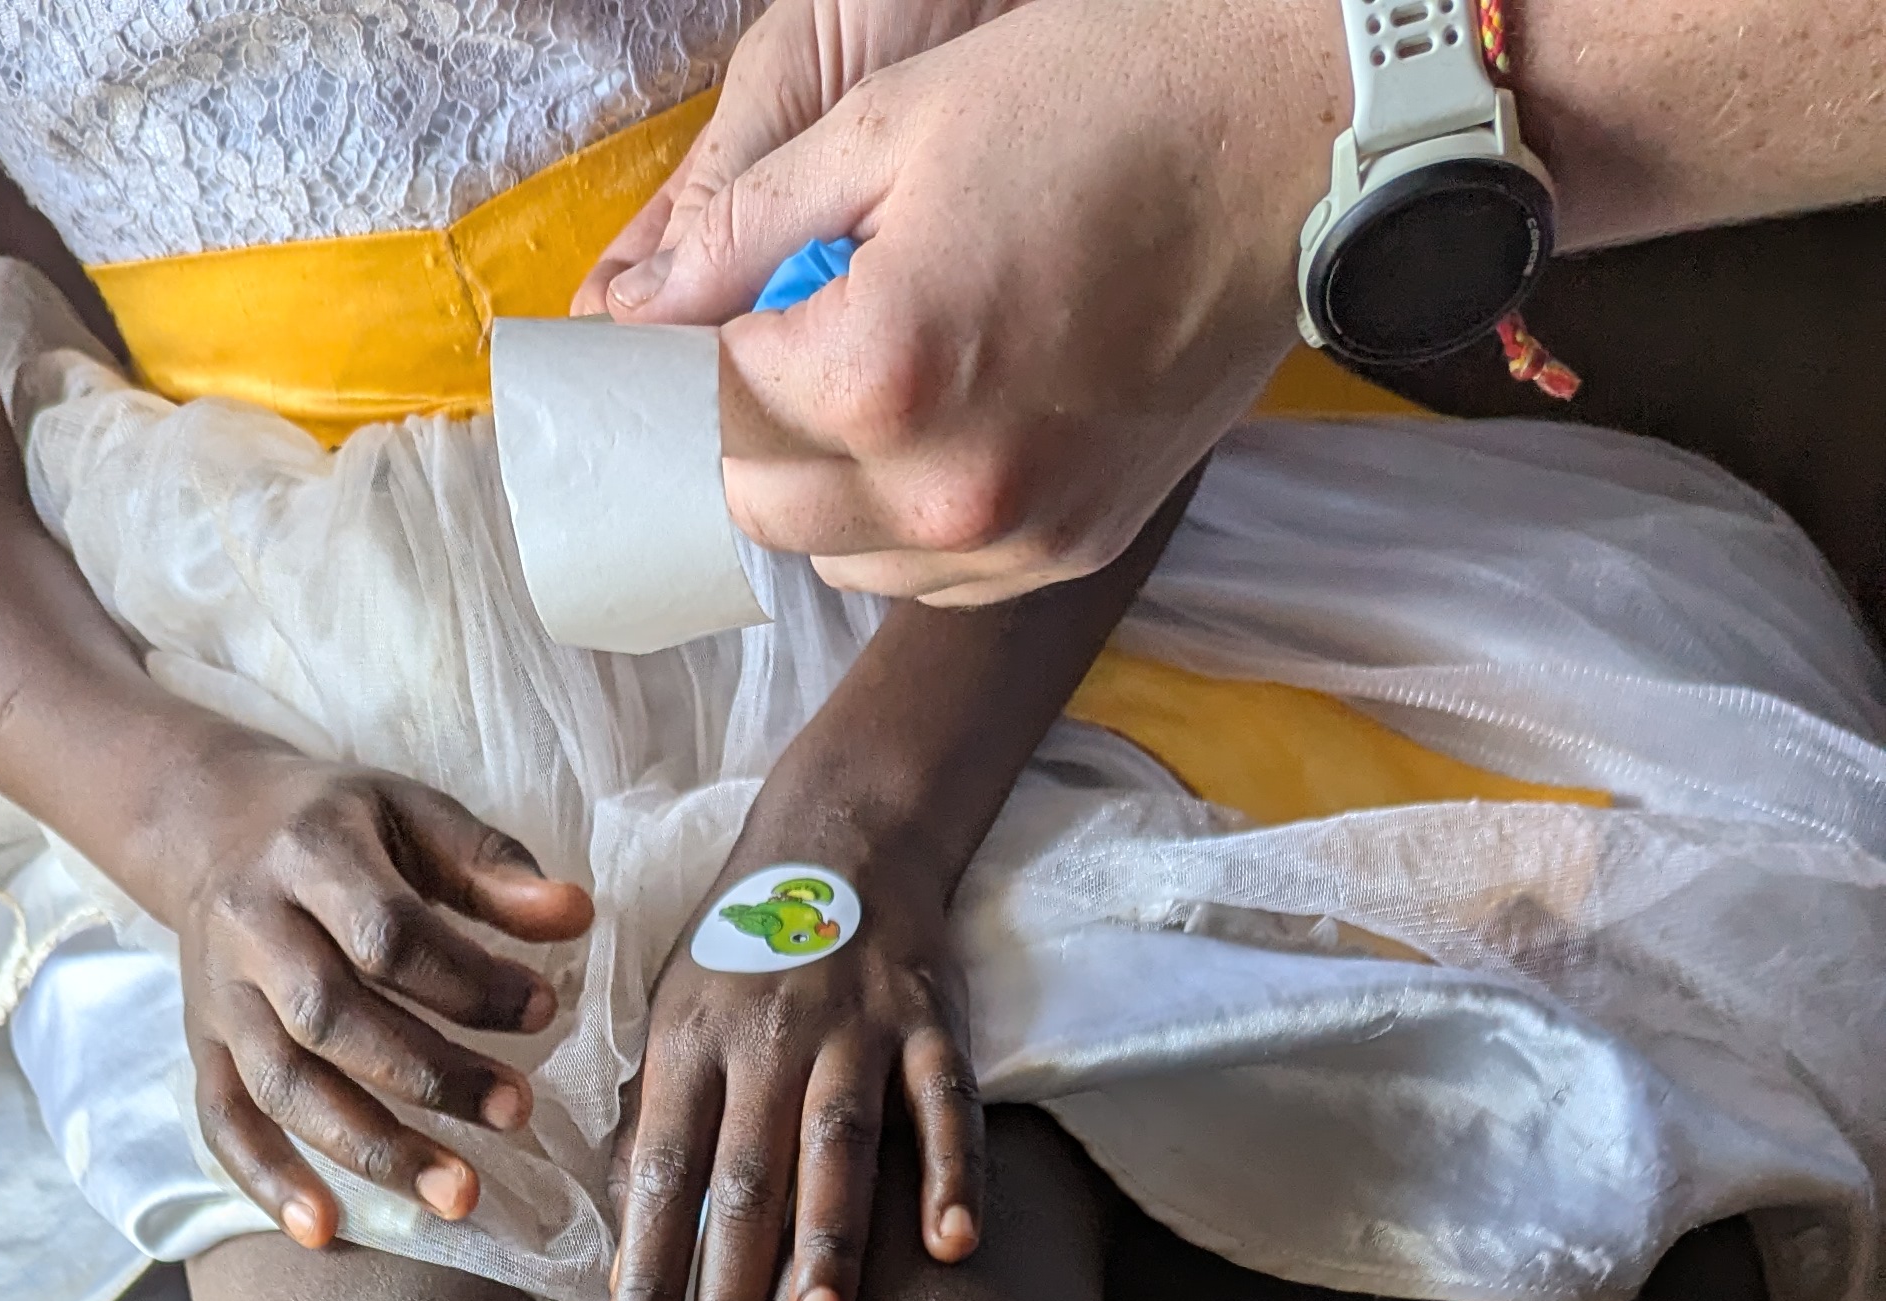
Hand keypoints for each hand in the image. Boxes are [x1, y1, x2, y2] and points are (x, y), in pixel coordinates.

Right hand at [169, 751, 594, 1244]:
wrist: (207, 822)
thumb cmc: (336, 825)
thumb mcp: (412, 814)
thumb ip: (492, 867)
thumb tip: (577, 914)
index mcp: (309, 854)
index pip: (387, 933)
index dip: (467, 981)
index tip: (542, 1012)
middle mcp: (252, 929)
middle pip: (333, 1017)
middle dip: (430, 1076)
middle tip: (516, 1115)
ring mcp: (219, 997)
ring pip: (285, 1084)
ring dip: (372, 1147)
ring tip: (459, 1196)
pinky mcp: (202, 1047)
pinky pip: (223, 1124)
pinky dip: (268, 1182)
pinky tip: (326, 1230)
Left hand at [588, 0, 1348, 598]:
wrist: (1285, 145)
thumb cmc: (1098, 101)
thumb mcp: (890, 123)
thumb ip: (747, 229)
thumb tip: (639, 305)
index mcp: (880, 372)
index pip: (717, 403)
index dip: (706, 347)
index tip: (728, 303)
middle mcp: (943, 489)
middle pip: (766, 506)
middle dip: (758, 425)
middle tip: (799, 333)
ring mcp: (1015, 538)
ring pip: (845, 557)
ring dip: (829, 482)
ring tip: (884, 374)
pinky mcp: (1072, 551)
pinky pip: (938, 576)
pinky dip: (910, 518)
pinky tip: (947, 425)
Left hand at [606, 827, 979, 1300]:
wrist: (840, 832)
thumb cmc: (741, 956)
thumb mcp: (671, 1027)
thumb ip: (648, 1135)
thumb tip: (619, 1256)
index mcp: (686, 1049)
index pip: (657, 1185)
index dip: (643, 1284)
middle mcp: (763, 1042)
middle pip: (741, 1191)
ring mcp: (853, 1030)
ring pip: (836, 1152)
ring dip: (828, 1251)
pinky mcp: (931, 1022)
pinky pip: (945, 1105)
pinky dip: (953, 1172)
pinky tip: (956, 1247)